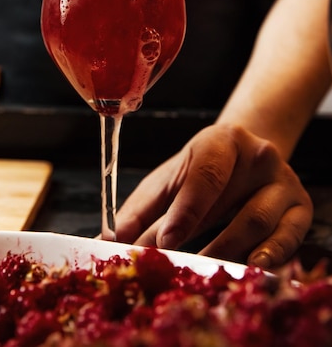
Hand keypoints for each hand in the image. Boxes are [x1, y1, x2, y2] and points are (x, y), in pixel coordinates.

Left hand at [115, 124, 312, 269]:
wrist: (247, 156)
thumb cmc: (201, 171)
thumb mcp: (169, 180)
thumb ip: (141, 209)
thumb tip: (109, 240)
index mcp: (222, 140)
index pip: (205, 174)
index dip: (185, 209)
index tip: (164, 241)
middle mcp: (259, 155)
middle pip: (232, 201)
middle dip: (202, 239)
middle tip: (176, 267)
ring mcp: (283, 180)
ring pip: (259, 221)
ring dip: (227, 252)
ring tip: (203, 271)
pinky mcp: (301, 206)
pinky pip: (289, 236)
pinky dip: (269, 256)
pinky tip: (249, 267)